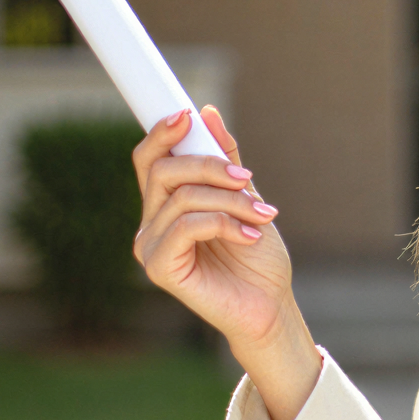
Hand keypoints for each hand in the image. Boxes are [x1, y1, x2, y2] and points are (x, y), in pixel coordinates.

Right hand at [132, 108, 319, 419]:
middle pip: (163, 170)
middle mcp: (150, 223)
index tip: (187, 115)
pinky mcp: (159, 268)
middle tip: (247, 179)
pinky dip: (224, 223)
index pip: (149, 160)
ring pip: (182, 197)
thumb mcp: (246, 199)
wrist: (269, 305)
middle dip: (210, 166)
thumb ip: (225, 161)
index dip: (160, 133)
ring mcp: (150, 246)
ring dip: (230, 200)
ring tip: (262, 215)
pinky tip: (250, 235)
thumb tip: (207, 114)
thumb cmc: (256, 257)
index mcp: (165, 205)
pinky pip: (187, 226)